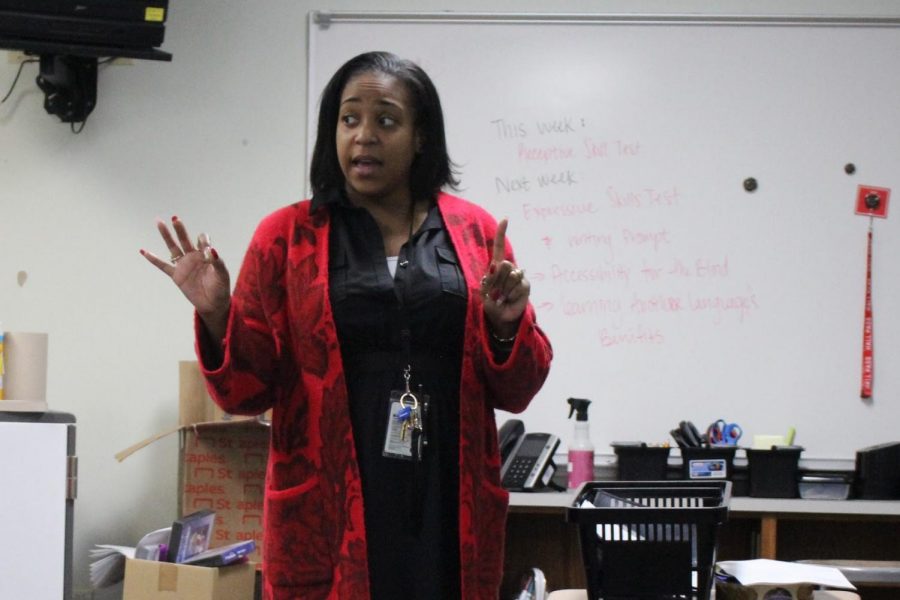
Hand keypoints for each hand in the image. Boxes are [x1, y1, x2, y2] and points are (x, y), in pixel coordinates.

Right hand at [140, 216, 230, 339]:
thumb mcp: (223, 275)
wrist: (213, 305)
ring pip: (173, 247)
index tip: (207, 252)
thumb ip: (217, 262)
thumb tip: (210, 250)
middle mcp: (194, 257)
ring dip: (166, 236)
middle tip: (175, 218)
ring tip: (159, 222)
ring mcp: (184, 265)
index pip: (202, 240)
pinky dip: (153, 259)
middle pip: (185, 239)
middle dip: (180, 229)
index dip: (203, 242)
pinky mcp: (176, 276)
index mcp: (206, 255)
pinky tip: (143, 251)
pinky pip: (163, 266)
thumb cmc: (221, 288)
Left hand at [480, 219, 529, 338]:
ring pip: (511, 275)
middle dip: (497, 279)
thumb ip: (490, 277)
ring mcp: (518, 277)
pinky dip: (511, 295)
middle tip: (495, 291)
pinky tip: (510, 299)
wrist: (501, 318)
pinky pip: (518, 286)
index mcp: (496, 267)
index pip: (500, 247)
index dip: (502, 233)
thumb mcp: (484, 290)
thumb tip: (498, 264)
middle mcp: (509, 269)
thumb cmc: (491, 303)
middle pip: (504, 264)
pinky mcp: (525, 286)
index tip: (505, 219)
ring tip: (502, 297)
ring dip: (503, 289)